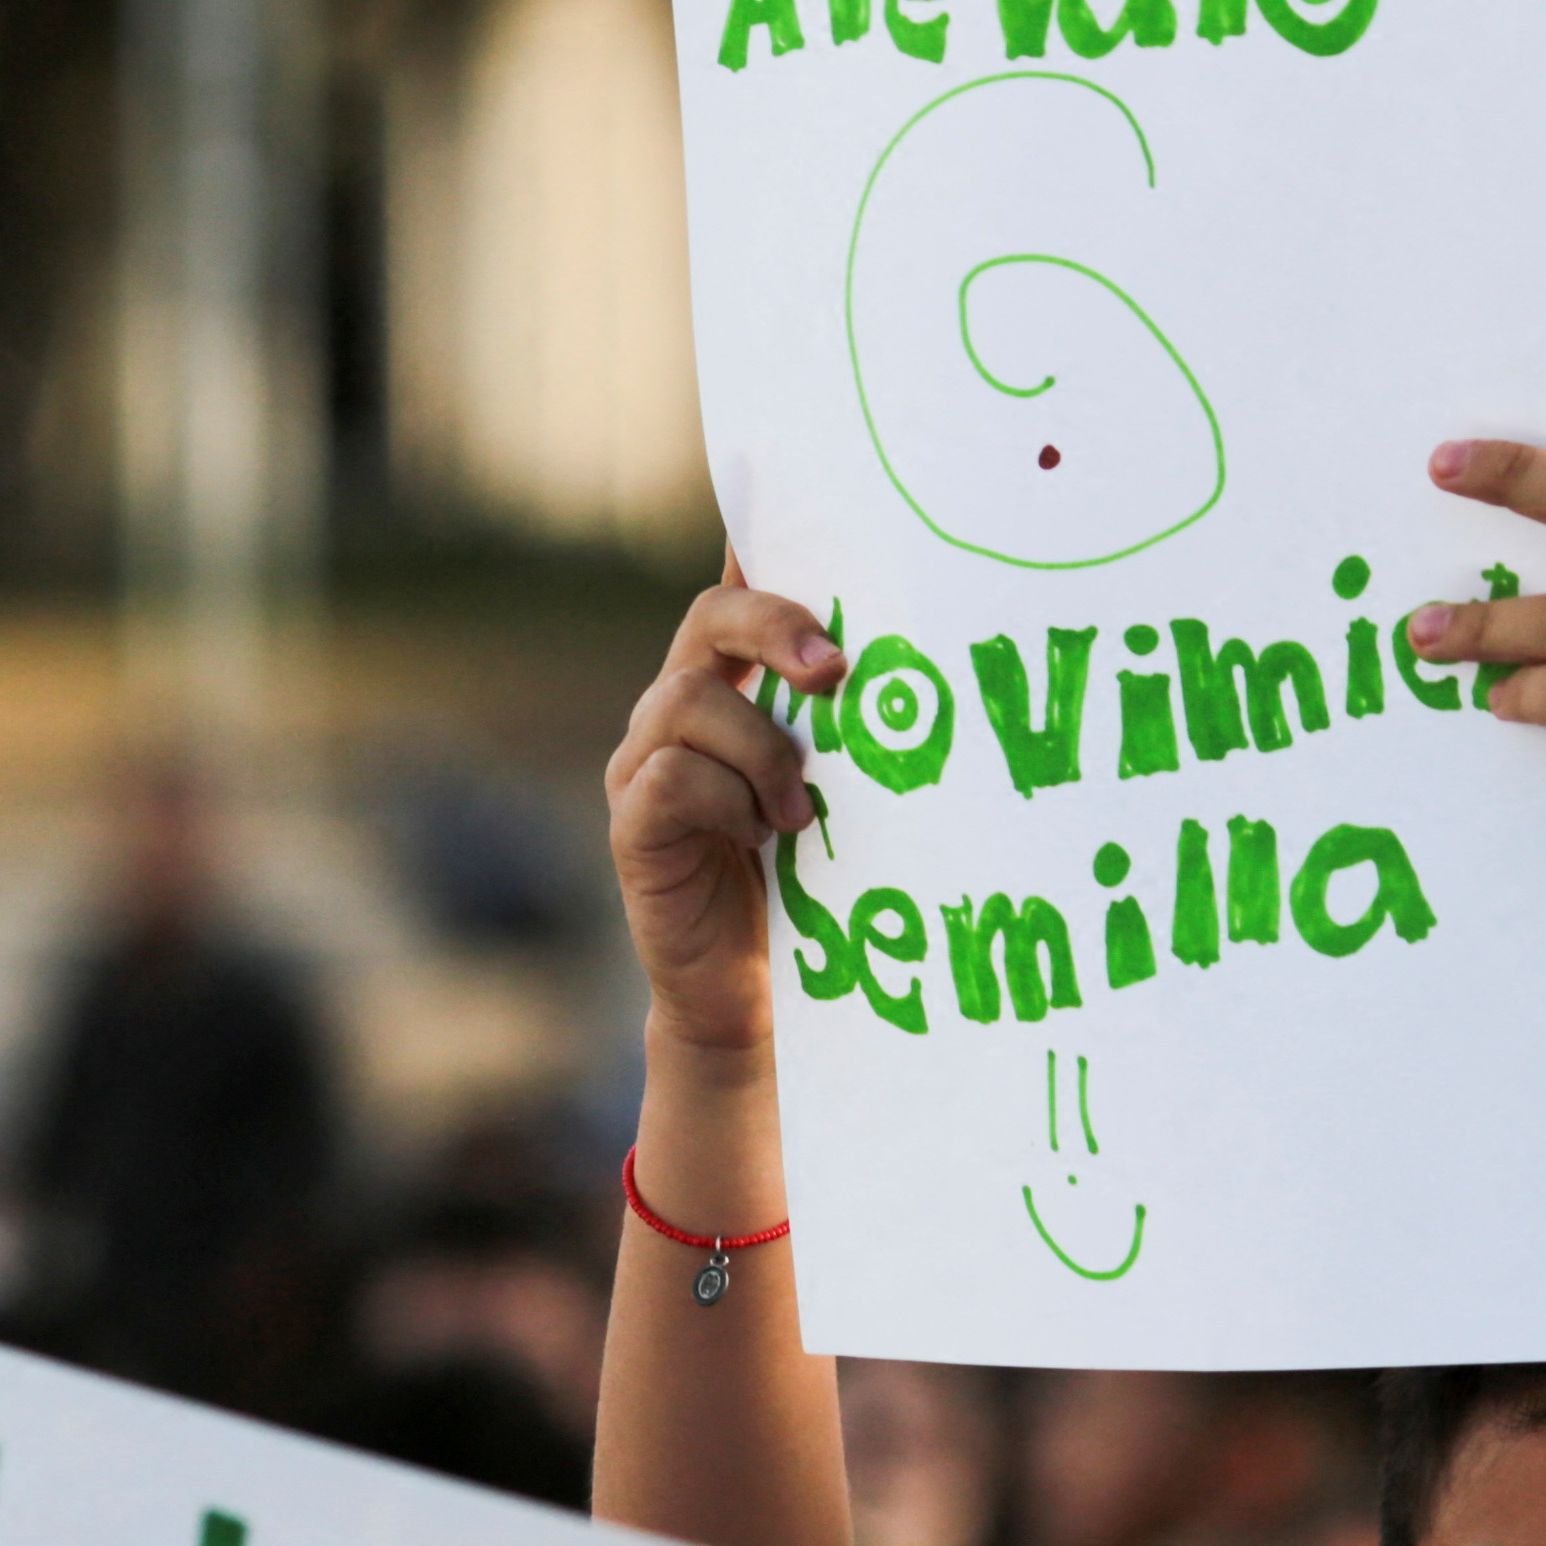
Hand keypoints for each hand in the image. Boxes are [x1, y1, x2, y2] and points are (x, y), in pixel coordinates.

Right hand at [606, 582, 844, 1056]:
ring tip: (801, 812)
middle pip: (711, 619)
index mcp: (730, 691)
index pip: (739, 592)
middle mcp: (674, 713)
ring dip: (762, 748)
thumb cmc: (809, 887)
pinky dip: (728, 799)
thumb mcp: (845, 789)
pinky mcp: (631, 825)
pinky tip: (760, 839)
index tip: (830, 548)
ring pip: (688, 700)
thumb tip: (914, 652)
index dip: (766, 553)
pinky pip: (672, 776)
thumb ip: (849, 725)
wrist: (750, 997)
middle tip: (835, 670)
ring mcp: (642, 766)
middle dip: (776, 627)